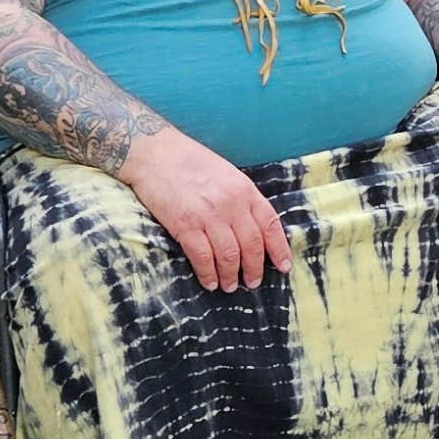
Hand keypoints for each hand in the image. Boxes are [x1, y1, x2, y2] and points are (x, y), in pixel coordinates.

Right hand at [121, 128, 290, 291]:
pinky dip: (208, 274)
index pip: (270, 224)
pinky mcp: (185, 225)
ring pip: (229, 255)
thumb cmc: (190, 161)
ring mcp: (208, 215)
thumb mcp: (226, 173)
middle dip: (254, 269)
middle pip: (251, 245)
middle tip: (252, 282)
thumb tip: (251, 227)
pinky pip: (203, 257)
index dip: (279, 249)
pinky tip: (209, 282)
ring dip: (231, 275)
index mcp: (245, 189)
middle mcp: (231, 204)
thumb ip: (240, 198)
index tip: (283, 267)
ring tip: (229, 285)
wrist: (155, 152)